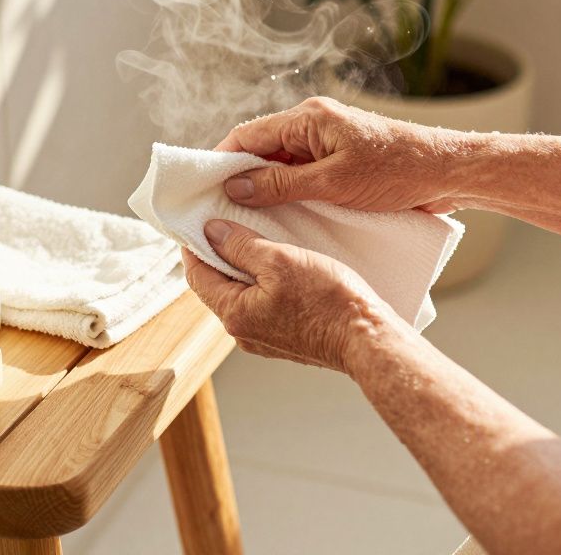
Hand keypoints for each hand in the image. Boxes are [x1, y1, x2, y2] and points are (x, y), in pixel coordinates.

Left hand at [181, 219, 403, 373]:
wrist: (367, 338)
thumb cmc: (328, 300)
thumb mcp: (280, 259)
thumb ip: (240, 245)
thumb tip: (211, 232)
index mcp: (234, 314)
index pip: (196, 275)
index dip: (193, 245)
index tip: (197, 221)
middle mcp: (242, 333)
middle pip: (216, 286)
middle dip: (218, 255)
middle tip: (227, 223)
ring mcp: (264, 339)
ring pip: (241, 295)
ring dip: (243, 269)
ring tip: (255, 240)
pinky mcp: (285, 339)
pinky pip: (261, 306)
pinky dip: (262, 284)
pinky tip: (278, 267)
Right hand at [216, 96, 470, 212]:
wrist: (448, 173)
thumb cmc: (398, 172)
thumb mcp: (333, 183)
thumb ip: (282, 184)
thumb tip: (236, 185)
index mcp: (309, 119)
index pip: (248, 135)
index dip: (221, 161)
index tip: (201, 189)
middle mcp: (314, 125)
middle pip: (260, 150)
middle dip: (239, 178)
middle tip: (218, 211)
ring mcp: (327, 142)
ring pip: (280, 165)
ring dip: (265, 189)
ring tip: (245, 220)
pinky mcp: (340, 160)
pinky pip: (301, 174)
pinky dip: (288, 193)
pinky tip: (280, 218)